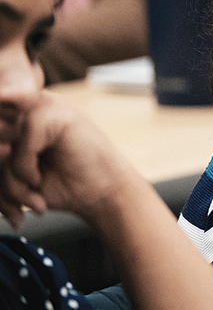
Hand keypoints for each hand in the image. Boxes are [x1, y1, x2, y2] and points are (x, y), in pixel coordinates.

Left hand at [0, 91, 132, 227]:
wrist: (102, 196)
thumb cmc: (61, 186)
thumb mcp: (12, 176)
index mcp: (17, 117)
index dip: (0, 169)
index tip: (5, 203)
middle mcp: (28, 106)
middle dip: (0, 178)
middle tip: (12, 206)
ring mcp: (44, 105)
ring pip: (2, 139)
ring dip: (10, 177)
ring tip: (30, 195)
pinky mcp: (58, 114)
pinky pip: (21, 142)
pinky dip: (24, 169)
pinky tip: (39, 179)